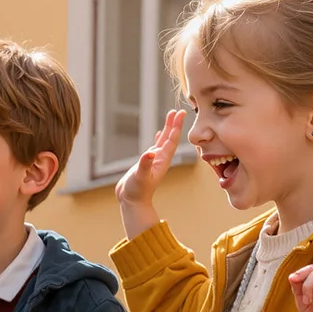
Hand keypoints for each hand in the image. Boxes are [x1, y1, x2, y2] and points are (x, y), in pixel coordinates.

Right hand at [114, 109, 187, 239]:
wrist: (132, 201)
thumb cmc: (136, 190)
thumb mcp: (140, 176)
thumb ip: (145, 164)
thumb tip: (149, 153)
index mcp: (162, 160)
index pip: (171, 140)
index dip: (176, 126)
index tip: (180, 114)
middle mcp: (161, 158)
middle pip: (170, 137)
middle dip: (174, 124)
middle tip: (179, 110)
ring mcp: (155, 160)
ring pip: (164, 140)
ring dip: (168, 128)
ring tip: (171, 116)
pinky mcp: (148, 162)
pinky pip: (155, 146)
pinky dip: (158, 138)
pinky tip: (158, 133)